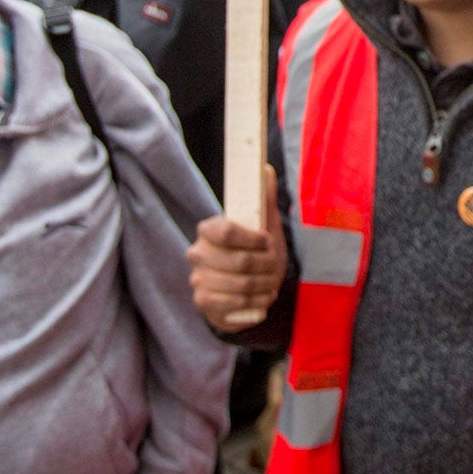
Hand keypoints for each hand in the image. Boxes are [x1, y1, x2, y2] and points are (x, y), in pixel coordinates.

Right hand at [188, 166, 287, 331]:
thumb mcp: (264, 223)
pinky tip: (263, 298)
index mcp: (209, 229)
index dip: (253, 239)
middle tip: (274, 265)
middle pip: (240, 261)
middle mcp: (197, 253)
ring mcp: (198, 279)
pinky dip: (256, 303)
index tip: (268, 241)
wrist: (249, 286)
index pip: (225, 230)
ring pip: (240, 285)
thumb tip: (265, 168)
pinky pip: (234, 304)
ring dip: (264, 285)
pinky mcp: (203, 302)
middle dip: (266, 266)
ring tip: (271, 282)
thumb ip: (265, 196)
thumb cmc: (257, 250)